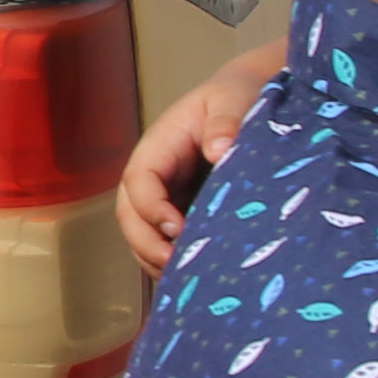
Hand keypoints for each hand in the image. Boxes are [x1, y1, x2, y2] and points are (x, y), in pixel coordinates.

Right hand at [117, 41, 287, 279]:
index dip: (151, 207)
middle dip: (146, 243)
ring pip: (141, 234)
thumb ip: (227, 120)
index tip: (177, 227)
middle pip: (129, 214)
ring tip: (185, 280)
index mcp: (159, 146)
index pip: (139, 180)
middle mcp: (154, 176)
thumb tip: (219, 149)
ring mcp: (164, 197)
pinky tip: (194, 277)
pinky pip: (163, 242)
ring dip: (155, 259)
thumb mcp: (233, 98)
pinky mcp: (180, 213)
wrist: (247, 103)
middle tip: (176, 265)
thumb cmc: (236, 97)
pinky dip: (171, 263)